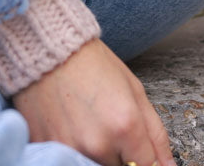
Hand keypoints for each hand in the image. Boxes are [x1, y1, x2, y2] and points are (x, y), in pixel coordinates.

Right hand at [13, 38, 175, 165]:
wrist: (50, 49)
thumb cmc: (93, 64)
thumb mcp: (135, 90)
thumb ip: (155, 134)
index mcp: (125, 126)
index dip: (144, 157)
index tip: (136, 146)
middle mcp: (98, 144)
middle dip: (120, 154)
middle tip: (109, 124)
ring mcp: (71, 149)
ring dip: (98, 153)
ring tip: (90, 123)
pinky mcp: (48, 149)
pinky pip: (71, 160)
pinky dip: (75, 148)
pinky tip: (72, 125)